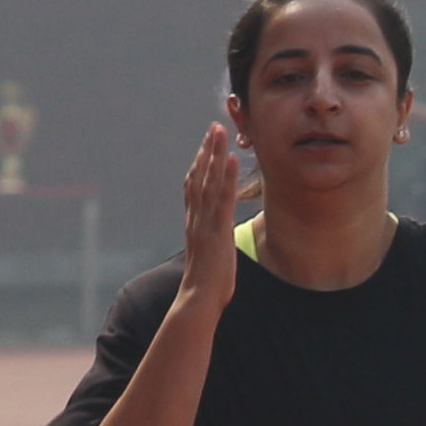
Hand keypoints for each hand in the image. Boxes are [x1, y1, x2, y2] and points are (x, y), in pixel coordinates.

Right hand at [174, 122, 242, 312]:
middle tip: (214, 126)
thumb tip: (218, 237)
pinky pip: (222, 198)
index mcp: (194, 223)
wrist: (198, 299)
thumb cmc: (207, 284)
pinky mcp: (216, 229)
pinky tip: (231, 158)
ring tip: (220, 131)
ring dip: (214, 153)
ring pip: (208, 180)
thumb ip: (211, 241)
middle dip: (206, 150)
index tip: (206, 145)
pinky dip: (226, 176)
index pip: (194, 186)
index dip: (200, 163)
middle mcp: (196, 217)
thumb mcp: (209, 256)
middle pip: (199, 176)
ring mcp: (205, 222)